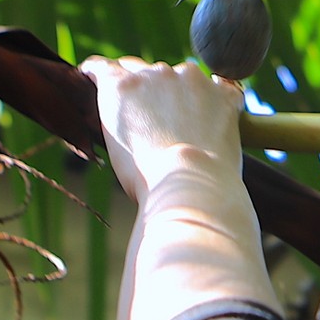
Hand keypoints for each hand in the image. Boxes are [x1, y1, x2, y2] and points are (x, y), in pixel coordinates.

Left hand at [81, 57, 278, 319]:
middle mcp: (194, 79)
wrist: (192, 187)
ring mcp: (157, 78)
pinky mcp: (124, 85)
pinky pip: (101, 68)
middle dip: (157, 95)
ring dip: (126, 93)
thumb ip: (226, 185)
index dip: (192, 101)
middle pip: (170, 74)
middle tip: (143, 129)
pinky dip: (91, 77)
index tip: (182, 121)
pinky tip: (82, 87)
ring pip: (136, 72)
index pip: (211, 83)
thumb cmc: (217, 202)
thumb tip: (237, 251)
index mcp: (226, 100)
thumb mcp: (233, 189)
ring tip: (112, 119)